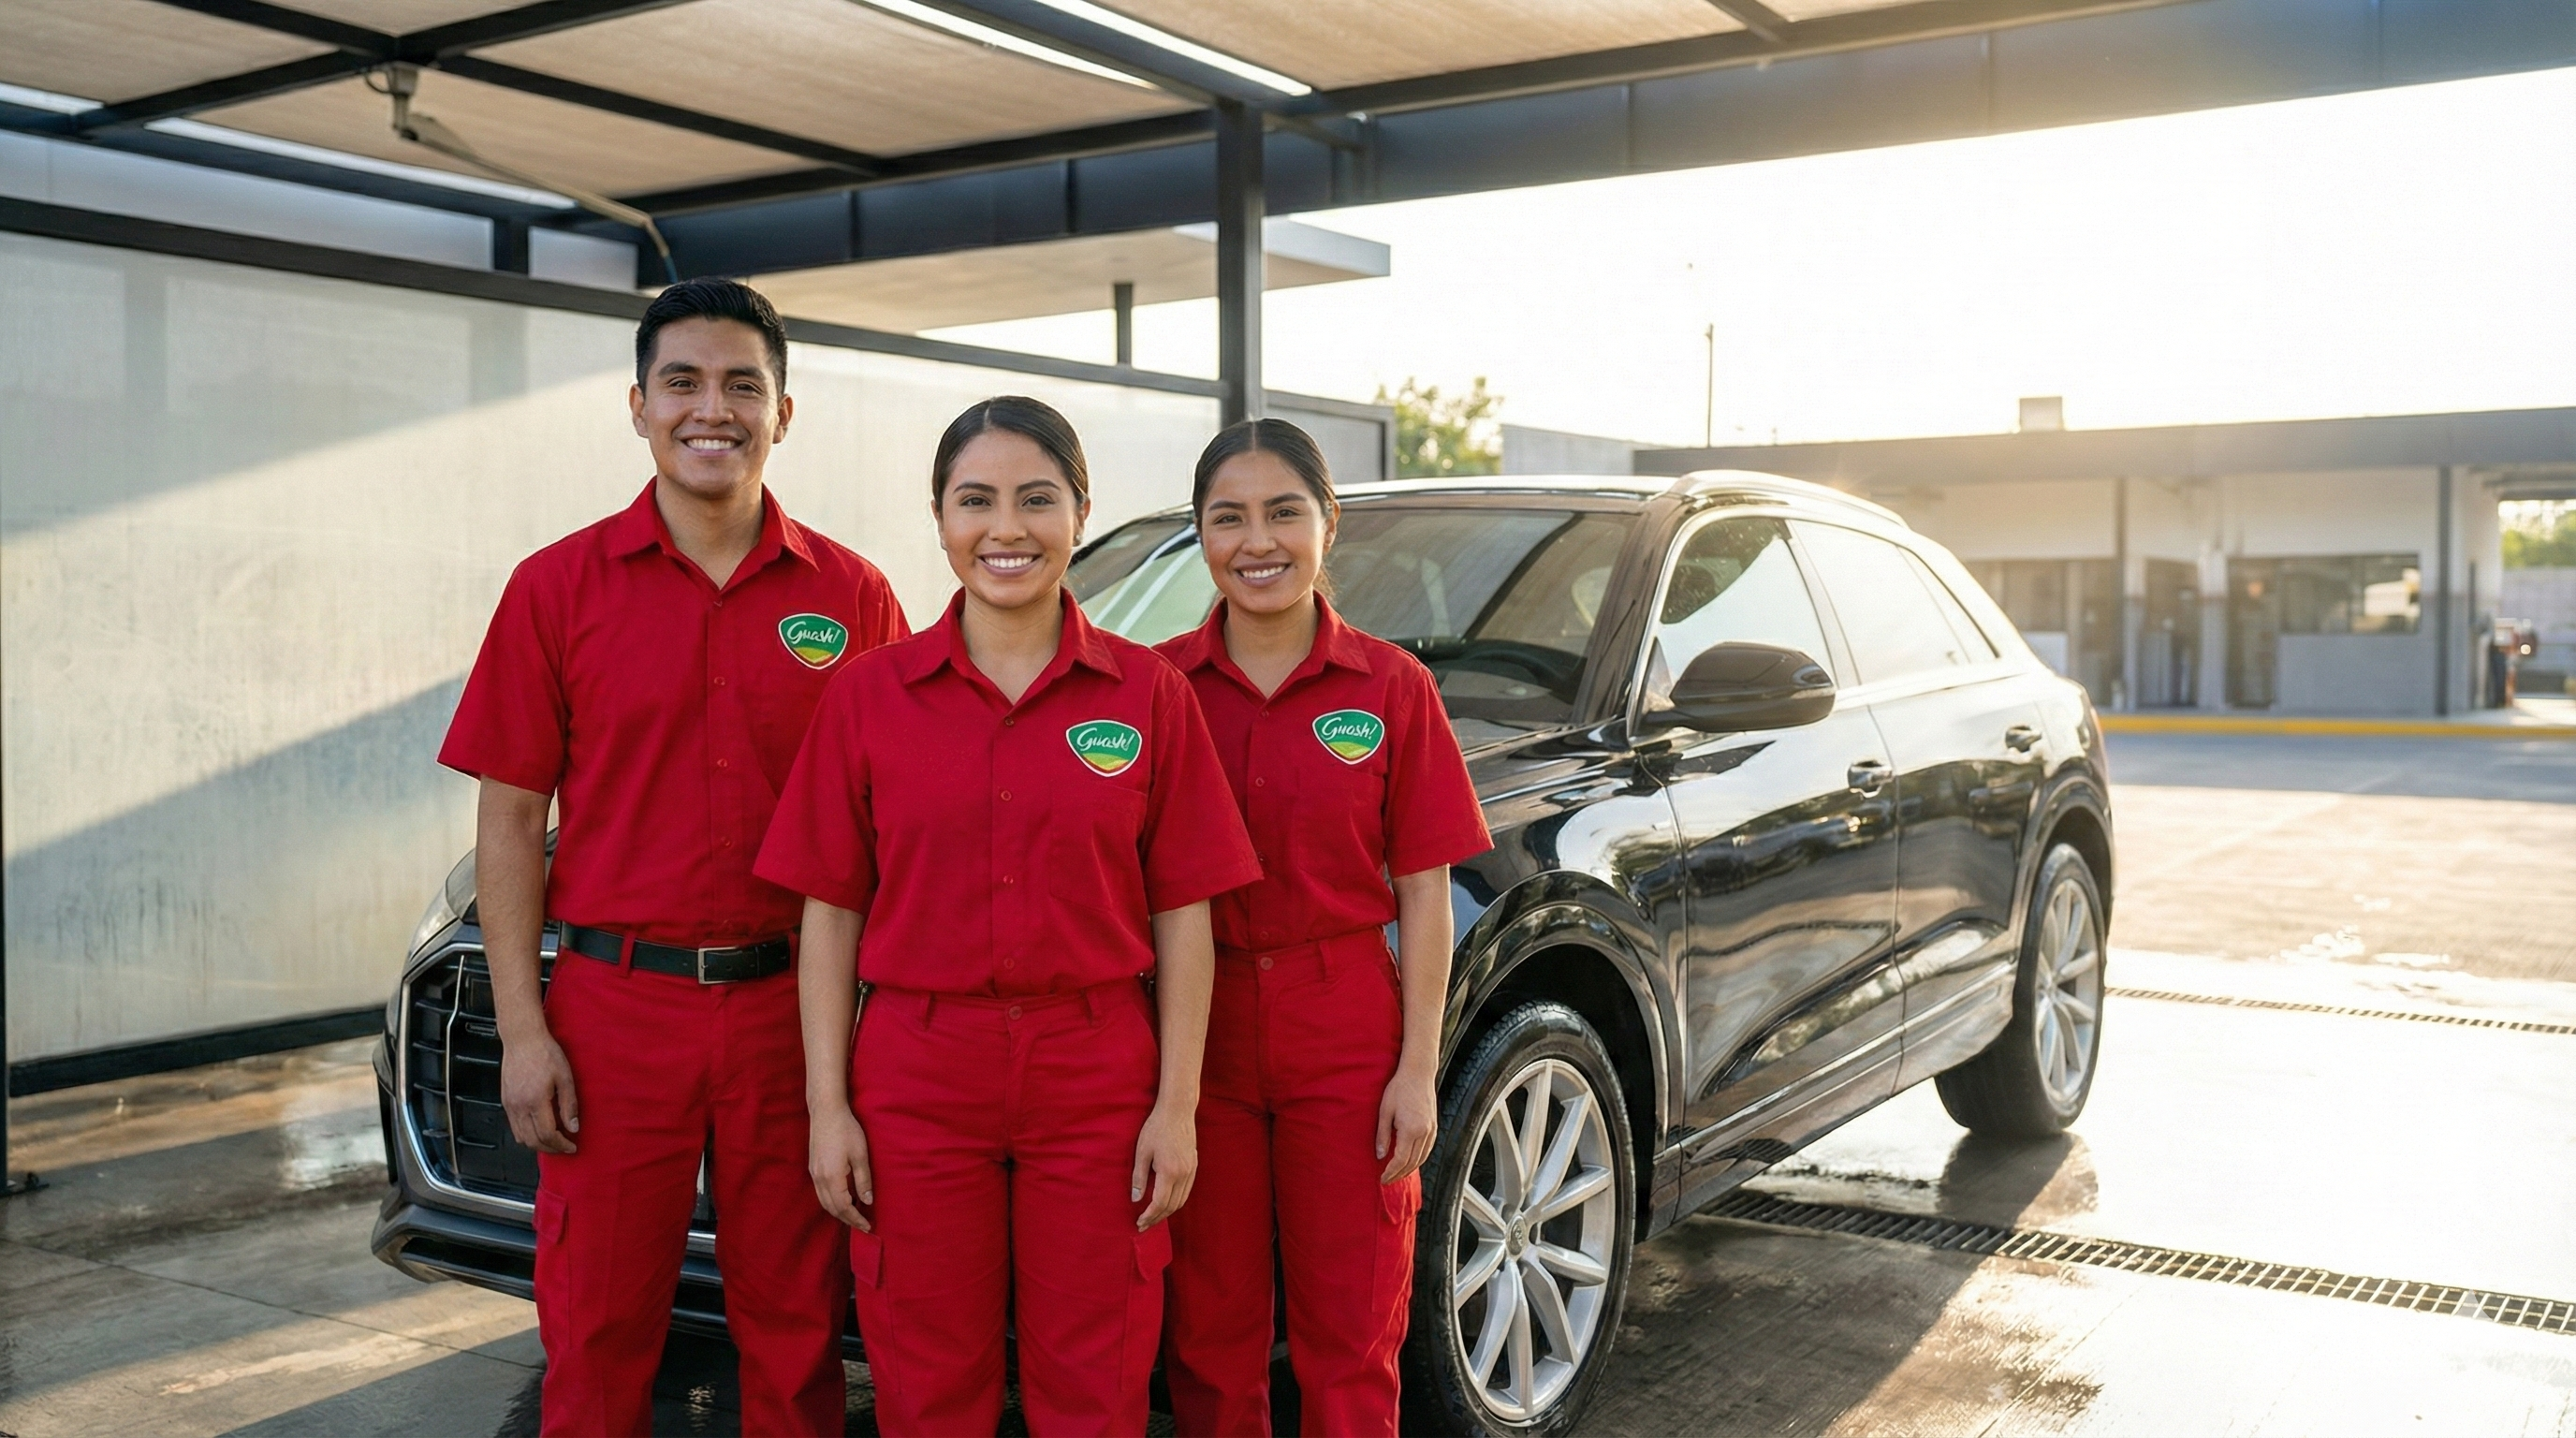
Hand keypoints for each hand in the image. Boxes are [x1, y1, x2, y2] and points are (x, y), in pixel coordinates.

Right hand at [500, 1028, 579, 1154]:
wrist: (522, 1039)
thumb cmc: (545, 1053)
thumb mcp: (565, 1077)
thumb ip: (569, 1105)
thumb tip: (573, 1127)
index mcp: (535, 1101)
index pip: (548, 1135)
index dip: (561, 1145)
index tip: (572, 1146)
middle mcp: (519, 1106)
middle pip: (533, 1141)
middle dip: (550, 1149)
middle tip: (564, 1148)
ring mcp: (510, 1105)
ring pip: (521, 1137)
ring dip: (537, 1144)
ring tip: (553, 1141)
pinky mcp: (505, 1101)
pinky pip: (514, 1127)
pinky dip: (526, 1135)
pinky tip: (539, 1130)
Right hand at [809, 1106, 873, 1230]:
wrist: (826, 1112)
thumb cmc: (846, 1130)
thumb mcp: (860, 1155)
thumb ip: (863, 1180)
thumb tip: (867, 1202)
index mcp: (832, 1177)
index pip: (844, 1207)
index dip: (856, 1219)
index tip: (867, 1227)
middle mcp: (819, 1179)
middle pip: (832, 1208)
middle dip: (847, 1220)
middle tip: (862, 1226)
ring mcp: (814, 1173)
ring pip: (824, 1202)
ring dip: (838, 1212)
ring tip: (854, 1217)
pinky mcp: (813, 1167)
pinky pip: (821, 1193)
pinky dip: (831, 1202)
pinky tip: (842, 1200)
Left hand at [1131, 1100, 1196, 1228]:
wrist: (1177, 1111)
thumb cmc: (1156, 1128)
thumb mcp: (1142, 1152)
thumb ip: (1139, 1177)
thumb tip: (1136, 1199)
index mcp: (1169, 1172)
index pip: (1160, 1203)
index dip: (1149, 1215)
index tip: (1139, 1222)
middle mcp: (1183, 1174)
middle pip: (1171, 1206)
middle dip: (1157, 1218)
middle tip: (1143, 1225)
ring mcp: (1191, 1171)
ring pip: (1181, 1200)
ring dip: (1167, 1212)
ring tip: (1153, 1217)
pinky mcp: (1194, 1166)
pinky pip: (1186, 1191)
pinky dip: (1176, 1201)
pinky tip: (1166, 1202)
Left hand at [1377, 1066, 1437, 1183]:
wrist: (1418, 1073)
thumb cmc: (1398, 1089)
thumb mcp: (1385, 1111)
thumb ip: (1382, 1135)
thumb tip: (1380, 1156)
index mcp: (1411, 1130)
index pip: (1401, 1160)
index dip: (1391, 1172)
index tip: (1382, 1178)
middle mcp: (1424, 1133)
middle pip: (1412, 1163)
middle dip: (1399, 1174)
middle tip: (1387, 1180)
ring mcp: (1431, 1130)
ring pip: (1422, 1159)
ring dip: (1409, 1169)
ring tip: (1396, 1174)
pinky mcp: (1434, 1127)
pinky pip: (1427, 1150)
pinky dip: (1418, 1160)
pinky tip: (1409, 1162)